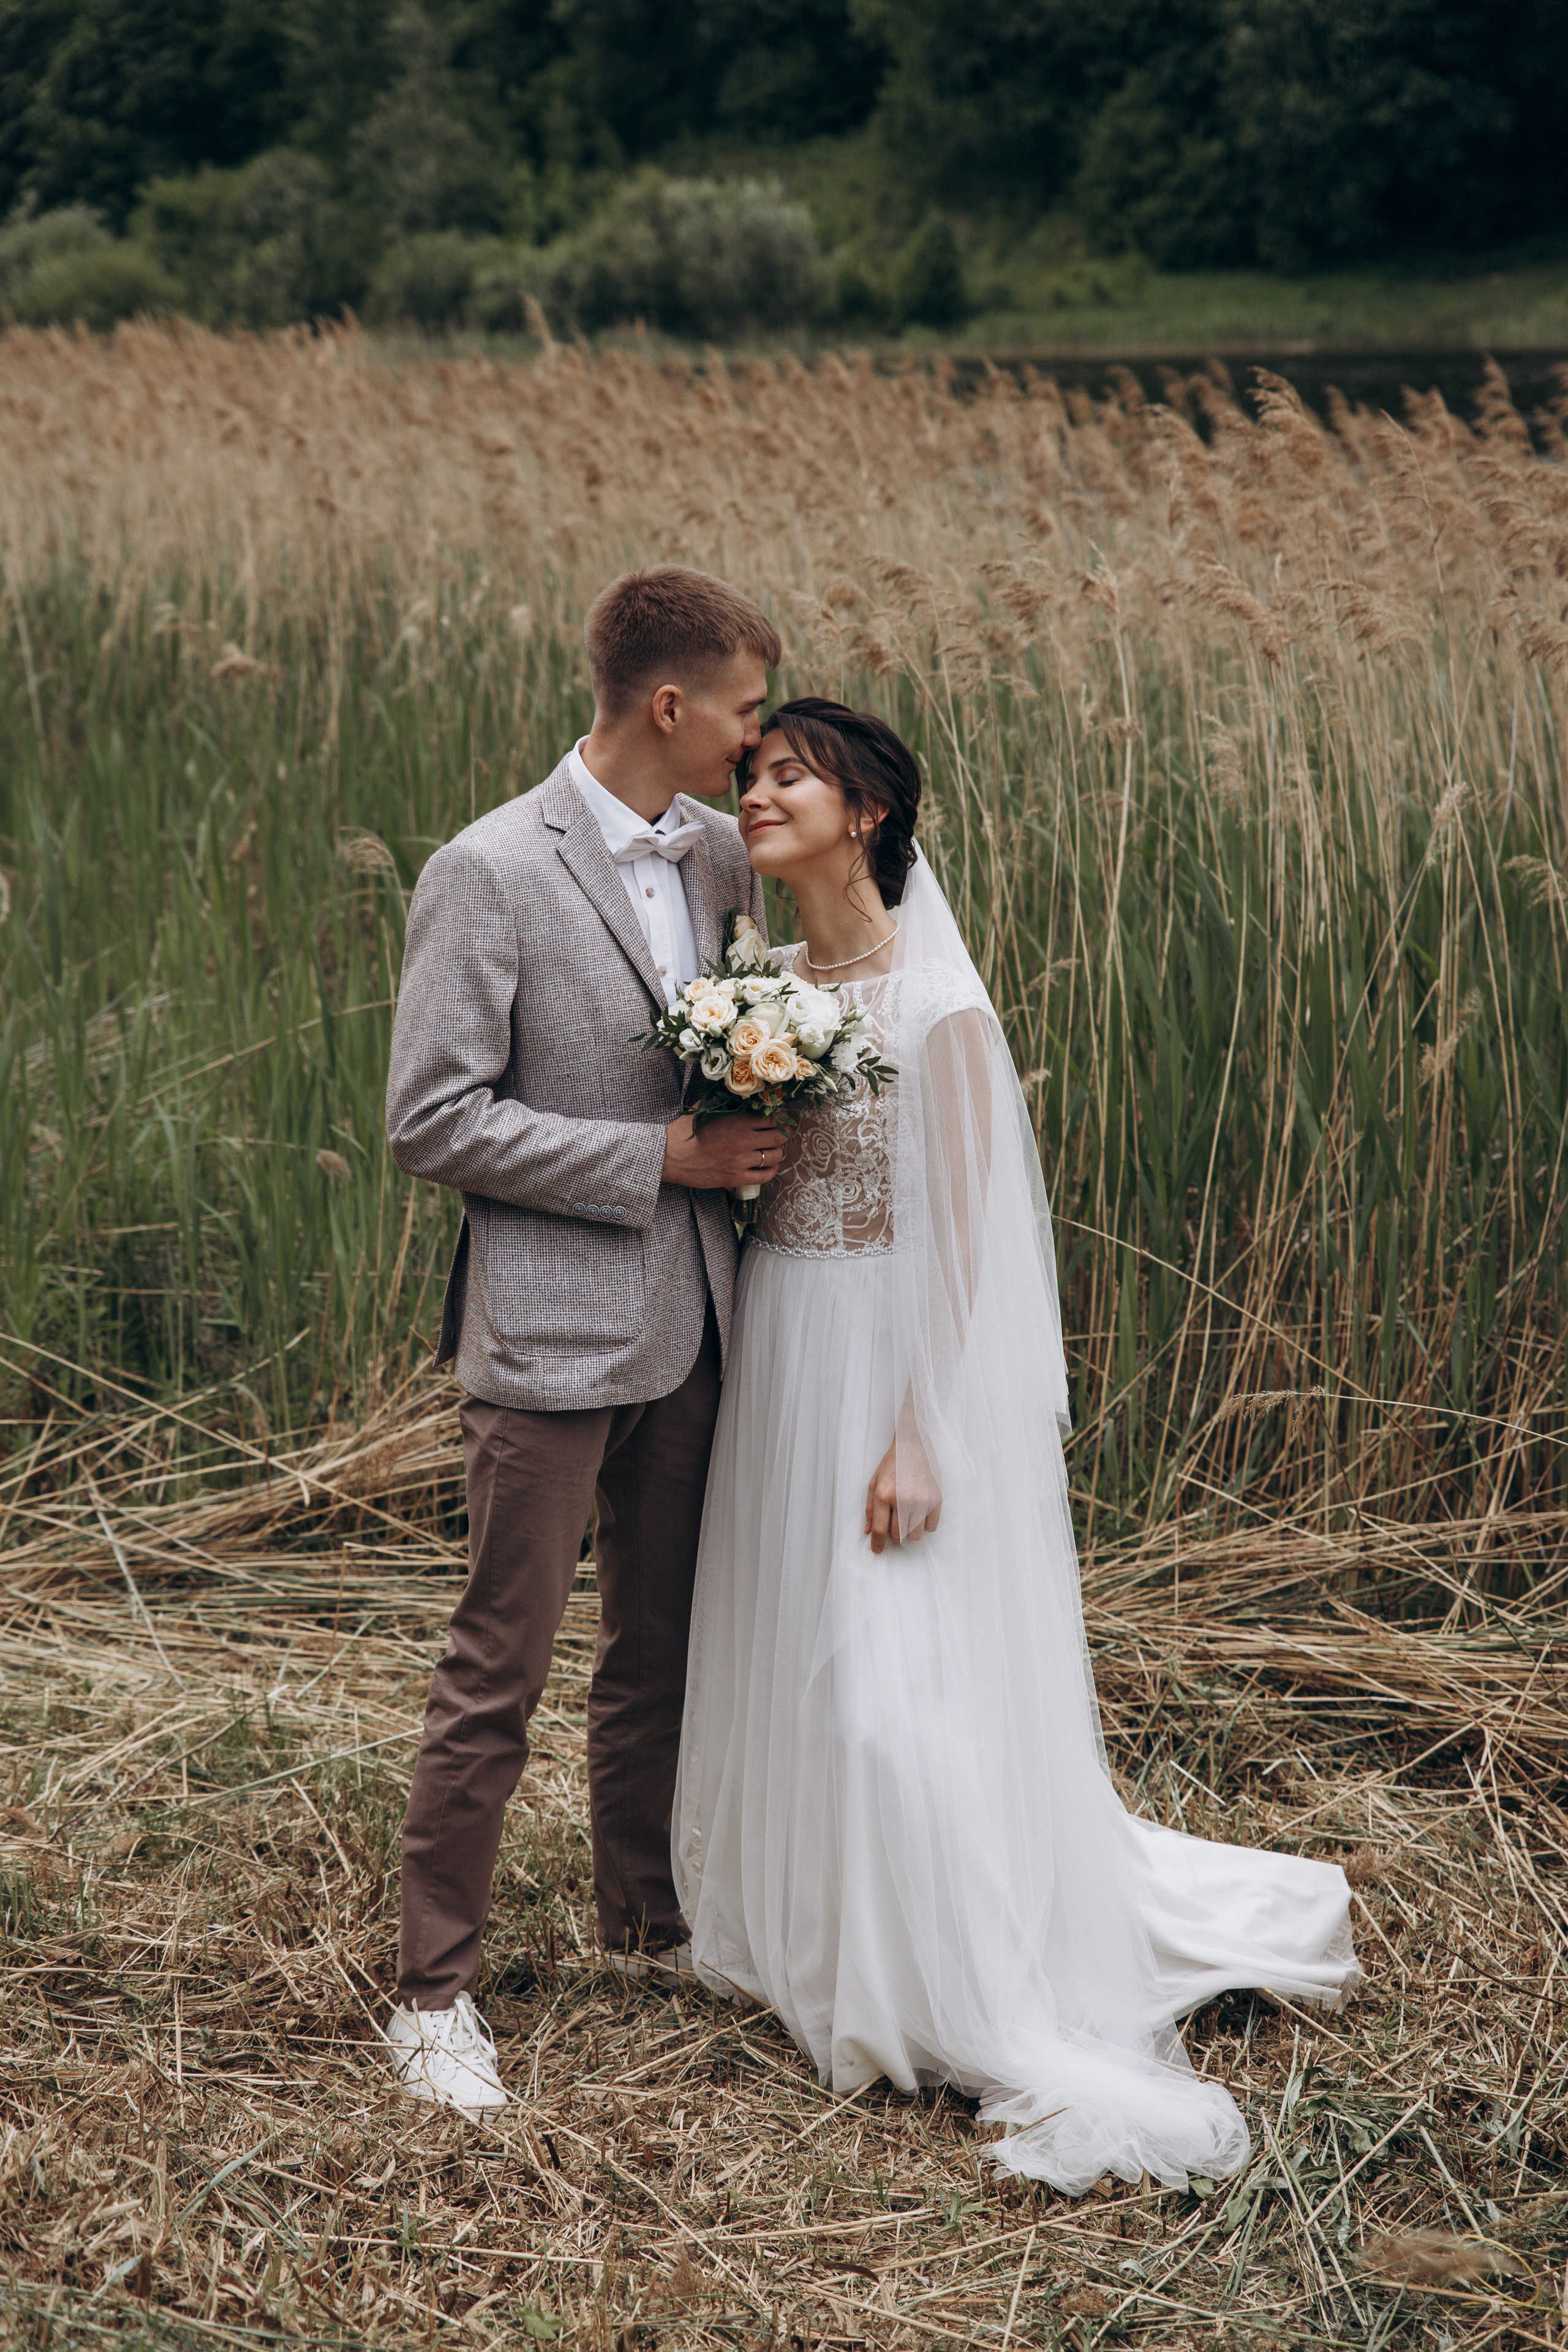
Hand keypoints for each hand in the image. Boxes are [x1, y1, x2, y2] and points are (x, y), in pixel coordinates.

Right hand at [662, 1112, 784, 1191]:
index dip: (782, 1118)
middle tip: (782, 1134)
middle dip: (784, 1134)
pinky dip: (771, 1170)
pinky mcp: (736, 1178)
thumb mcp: (706, 1106)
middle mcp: (744, 1140)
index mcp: (738, 1120)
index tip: (782, 1118)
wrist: (671, 1155)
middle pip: (779, 1137)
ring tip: (773, 1150)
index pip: (773, 1118)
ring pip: (774, 1157)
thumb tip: (743, 1092)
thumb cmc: (687, 1129)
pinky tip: (767, 1166)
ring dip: (777, 1153)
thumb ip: (726, 1100)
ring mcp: (741, 1161)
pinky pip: (765, 1176)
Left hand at [865, 1434, 941, 1553]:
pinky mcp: (936, 1499)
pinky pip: (931, 1527)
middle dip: (893, 1533)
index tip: (877, 1550)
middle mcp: (902, 1499)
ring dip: (909, 1532)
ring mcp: (921, 1500)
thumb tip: (868, 1531)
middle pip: (897, 1535)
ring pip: (914, 1535)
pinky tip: (920, 1513)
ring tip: (908, 1517)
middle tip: (895, 1521)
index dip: (877, 1544)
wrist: (913, 1445)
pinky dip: (925, 1525)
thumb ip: (870, 1508)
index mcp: (884, 1495)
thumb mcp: (874, 1482)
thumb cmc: (891, 1463)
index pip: (879, 1530)